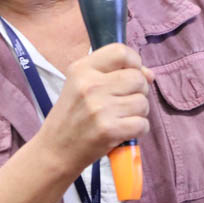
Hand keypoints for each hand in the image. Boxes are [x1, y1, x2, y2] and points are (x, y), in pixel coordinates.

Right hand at [35, 43, 154, 174]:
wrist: (54, 150)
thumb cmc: (71, 117)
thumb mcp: (82, 86)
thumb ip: (114, 74)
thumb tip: (149, 75)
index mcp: (81, 69)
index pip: (121, 52)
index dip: (134, 62)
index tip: (130, 74)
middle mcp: (90, 85)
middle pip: (137, 78)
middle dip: (139, 91)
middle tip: (124, 102)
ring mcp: (100, 108)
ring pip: (143, 102)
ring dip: (138, 112)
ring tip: (121, 118)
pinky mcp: (109, 130)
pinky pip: (142, 124)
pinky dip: (138, 130)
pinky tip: (122, 131)